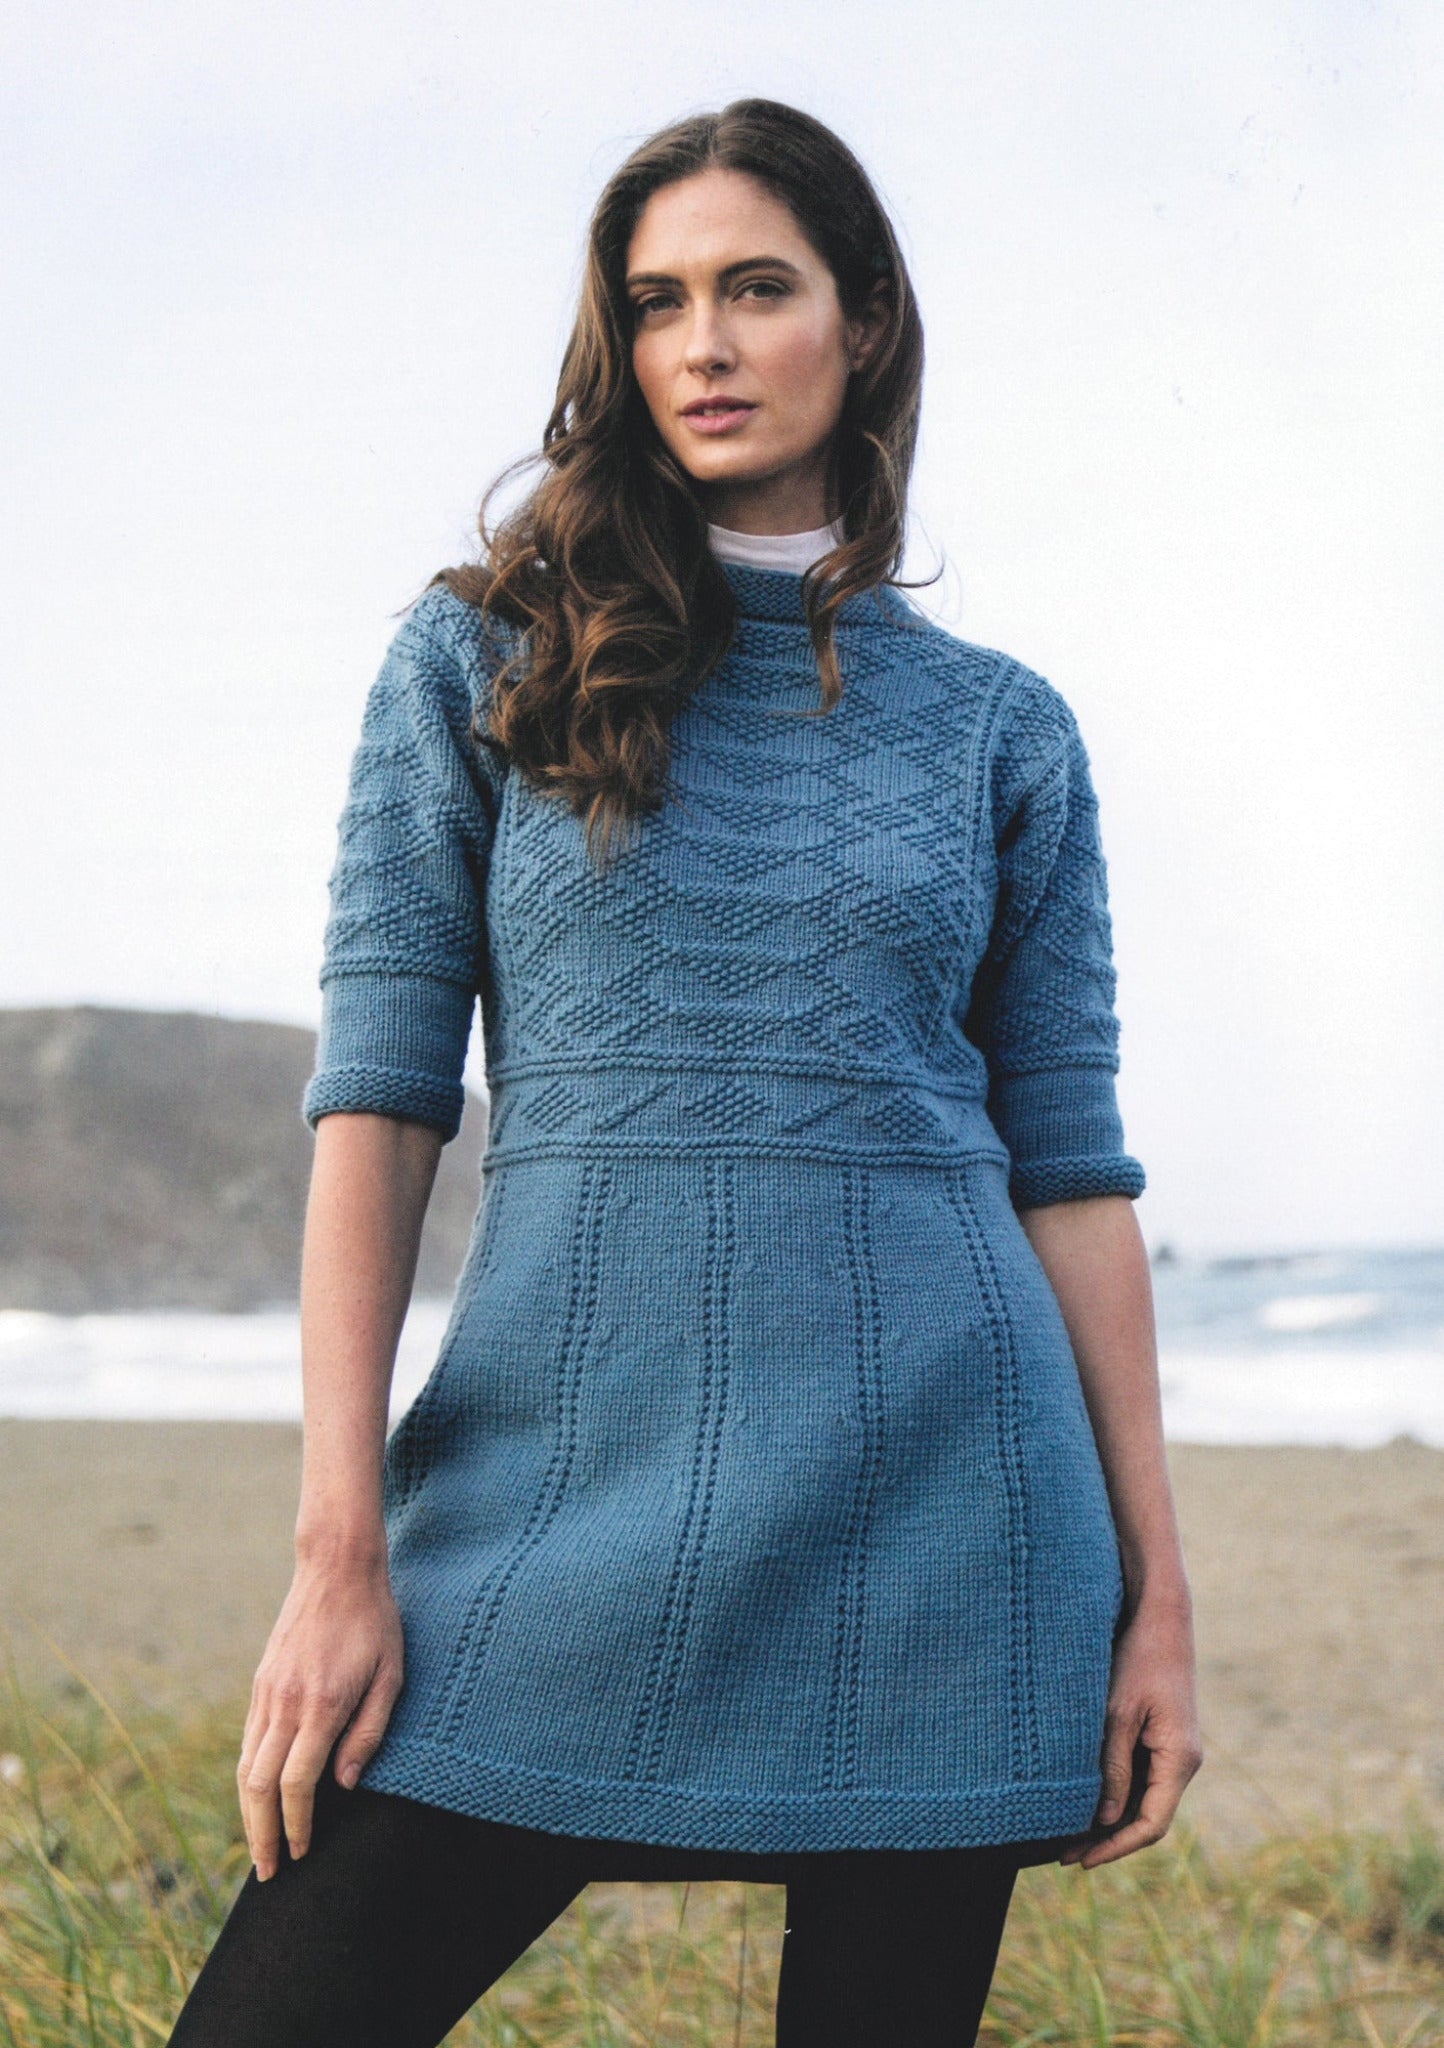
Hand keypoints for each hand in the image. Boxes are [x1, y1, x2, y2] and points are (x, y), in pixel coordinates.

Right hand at [237, 1553, 403, 1880]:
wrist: (336, 1568)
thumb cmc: (375, 1623)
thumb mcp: (392, 1675)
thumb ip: (370, 1732)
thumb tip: (346, 1786)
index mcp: (322, 1704)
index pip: (298, 1784)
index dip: (297, 1826)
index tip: (302, 1854)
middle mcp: (286, 1702)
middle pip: (259, 1786)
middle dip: (262, 1835)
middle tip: (269, 1873)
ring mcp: (267, 1692)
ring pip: (245, 1767)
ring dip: (248, 1814)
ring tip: (259, 1847)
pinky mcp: (260, 1683)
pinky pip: (247, 1742)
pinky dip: (247, 1778)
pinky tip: (257, 1798)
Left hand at [1059, 1595, 1202, 1868]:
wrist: (1160, 1618)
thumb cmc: (1138, 1659)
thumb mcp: (1117, 1714)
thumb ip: (1113, 1767)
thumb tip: (1105, 1820)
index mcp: (1179, 1760)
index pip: (1151, 1824)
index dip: (1116, 1847)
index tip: (1081, 1860)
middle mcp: (1183, 1762)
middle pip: (1146, 1818)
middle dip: (1107, 1839)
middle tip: (1062, 1856)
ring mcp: (1175, 1751)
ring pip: (1142, 1800)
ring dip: (1108, 1819)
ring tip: (1065, 1836)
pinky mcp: (1163, 1739)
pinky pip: (1140, 1778)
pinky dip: (1114, 1794)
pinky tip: (1083, 1800)